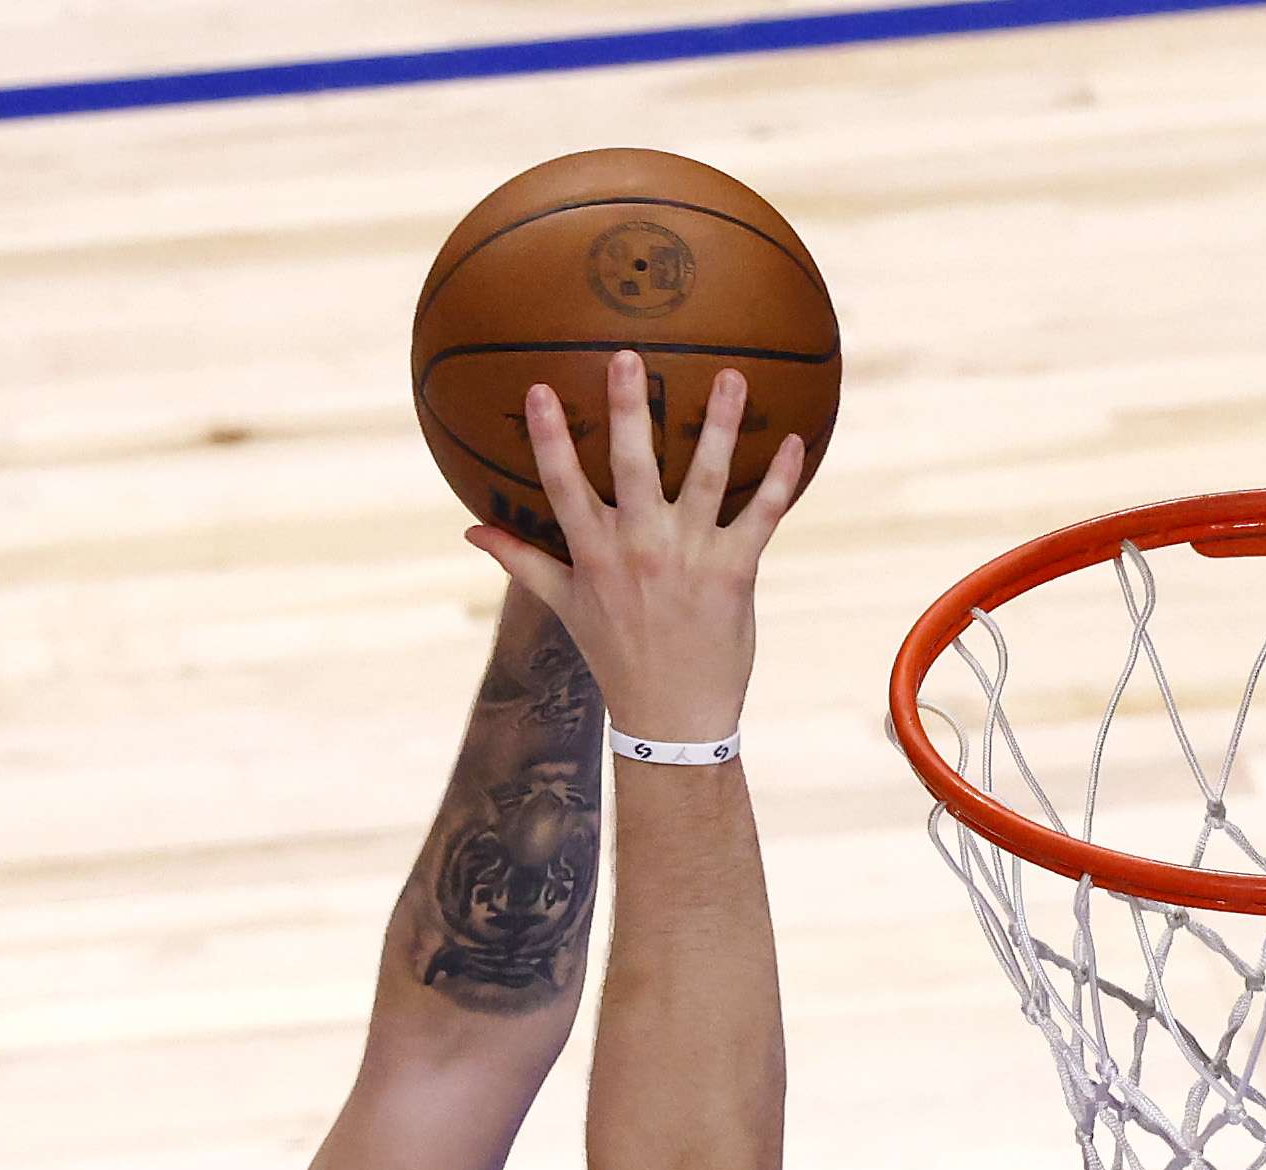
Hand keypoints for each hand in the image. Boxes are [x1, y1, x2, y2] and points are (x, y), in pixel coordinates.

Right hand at [462, 355, 805, 757]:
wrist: (670, 716)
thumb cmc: (615, 655)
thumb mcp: (564, 607)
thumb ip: (521, 560)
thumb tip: (471, 530)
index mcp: (595, 554)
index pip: (563, 487)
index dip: (550, 439)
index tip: (541, 390)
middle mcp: (639, 549)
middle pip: (632, 468)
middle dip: (629, 411)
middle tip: (628, 356)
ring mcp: (688, 557)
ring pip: (707, 479)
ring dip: (721, 426)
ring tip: (732, 377)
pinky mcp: (733, 571)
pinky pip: (761, 515)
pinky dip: (780, 478)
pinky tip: (795, 438)